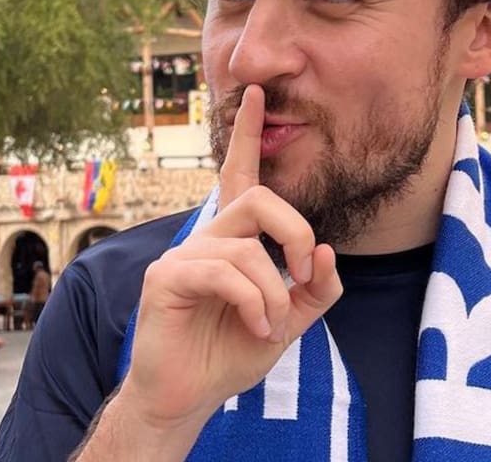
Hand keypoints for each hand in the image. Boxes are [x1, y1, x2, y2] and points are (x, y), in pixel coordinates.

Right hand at [120, 85, 343, 429]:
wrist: (191, 395)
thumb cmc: (233, 350)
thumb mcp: (291, 320)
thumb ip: (315, 287)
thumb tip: (324, 249)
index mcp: (235, 239)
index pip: (241, 177)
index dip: (247, 135)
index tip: (256, 94)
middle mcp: (208, 236)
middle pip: (259, 200)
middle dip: (295, 232)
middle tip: (305, 272)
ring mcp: (183, 254)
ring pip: (247, 248)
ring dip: (273, 293)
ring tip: (271, 326)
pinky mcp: (166, 277)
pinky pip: (222, 272)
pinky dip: (252, 303)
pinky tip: (255, 328)